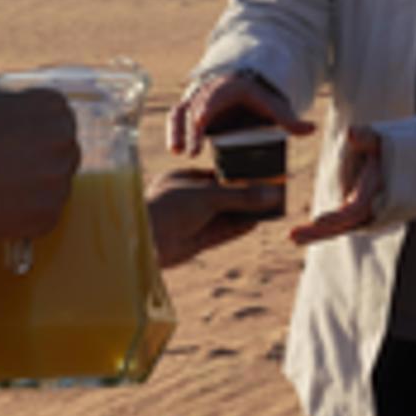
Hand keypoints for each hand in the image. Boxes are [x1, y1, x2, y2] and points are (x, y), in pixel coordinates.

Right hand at [0, 88, 79, 255]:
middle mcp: (64, 139)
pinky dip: (27, 215)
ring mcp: (58, 179)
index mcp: (53, 108)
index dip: (40, 134)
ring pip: (57, 186)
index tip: (21, 144)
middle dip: (44, 161)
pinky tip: (0, 206)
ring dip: (36, 189)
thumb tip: (30, 118)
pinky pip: (46, 215)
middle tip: (10, 169)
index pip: (63, 121)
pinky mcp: (48, 215)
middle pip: (67, 153)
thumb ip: (21, 110)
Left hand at [145, 168, 282, 267]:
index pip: (216, 174)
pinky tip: (256, 223)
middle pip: (223, 196)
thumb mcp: (208, 196)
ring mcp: (190, 221)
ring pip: (224, 215)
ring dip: (246, 212)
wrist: (144, 242)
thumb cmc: (168, 208)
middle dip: (246, 195)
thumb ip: (241, 196)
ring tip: (270, 208)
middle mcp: (186, 199)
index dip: (238, 175)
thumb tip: (271, 193)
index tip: (259, 174)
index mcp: (181, 179)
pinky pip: (221, 232)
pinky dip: (238, 228)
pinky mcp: (194, 241)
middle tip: (271, 191)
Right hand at [168, 72, 313, 156]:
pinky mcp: (189, 111)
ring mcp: (197, 100)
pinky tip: (175, 151)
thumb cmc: (260, 99)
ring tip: (178, 152)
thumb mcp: (275, 107)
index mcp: (230, 88)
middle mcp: (209, 91)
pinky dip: (174, 132)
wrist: (244, 88)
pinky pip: (176, 118)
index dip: (206, 106)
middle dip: (192, 129)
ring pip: (181, 112)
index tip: (200, 120)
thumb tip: (311, 129)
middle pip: (195, 107)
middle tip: (193, 151)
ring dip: (177, 131)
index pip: (215, 95)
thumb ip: (289, 119)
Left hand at [289, 126, 382, 245]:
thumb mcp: (375, 138)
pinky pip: (337, 227)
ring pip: (339, 229)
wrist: (391, 163)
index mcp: (375, 188)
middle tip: (292, 235)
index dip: (337, 216)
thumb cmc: (378, 147)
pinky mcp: (354, 217)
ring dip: (315, 235)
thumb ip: (365, 137)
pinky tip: (297, 238)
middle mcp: (372, 207)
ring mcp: (364, 215)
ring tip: (291, 237)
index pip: (356, 208)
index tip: (316, 220)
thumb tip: (352, 134)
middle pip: (344, 224)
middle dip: (319, 231)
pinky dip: (318, 233)